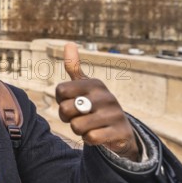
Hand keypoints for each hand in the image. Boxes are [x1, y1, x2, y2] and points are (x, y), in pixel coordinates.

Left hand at [55, 43, 139, 160]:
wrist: (120, 130)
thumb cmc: (95, 105)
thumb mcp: (85, 85)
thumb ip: (74, 66)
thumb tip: (69, 43)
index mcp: (94, 83)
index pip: (60, 90)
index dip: (61, 100)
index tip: (71, 102)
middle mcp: (105, 96)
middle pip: (65, 109)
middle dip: (67, 118)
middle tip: (79, 117)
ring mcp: (114, 114)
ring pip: (76, 126)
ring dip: (79, 130)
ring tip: (89, 125)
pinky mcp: (119, 132)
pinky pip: (90, 138)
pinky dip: (89, 139)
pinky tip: (98, 134)